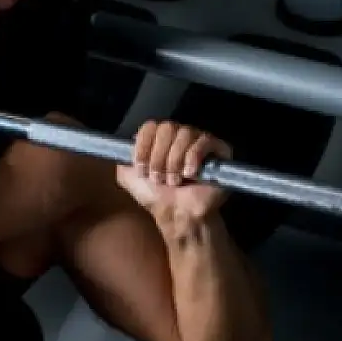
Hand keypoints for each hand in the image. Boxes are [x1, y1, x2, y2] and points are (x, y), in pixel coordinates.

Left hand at [117, 120, 232, 226]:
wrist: (178, 214)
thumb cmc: (156, 196)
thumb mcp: (129, 177)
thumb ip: (123, 158)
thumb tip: (124, 146)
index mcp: (159, 139)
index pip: (150, 126)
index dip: (143, 145)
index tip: (141, 168)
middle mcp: (179, 136)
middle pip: (167, 127)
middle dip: (159, 156)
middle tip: (158, 178)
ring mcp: (199, 141)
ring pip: (185, 133)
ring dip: (174, 161)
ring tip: (174, 181)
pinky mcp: (218, 150)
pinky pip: (204, 141)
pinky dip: (193, 157)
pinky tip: (190, 174)